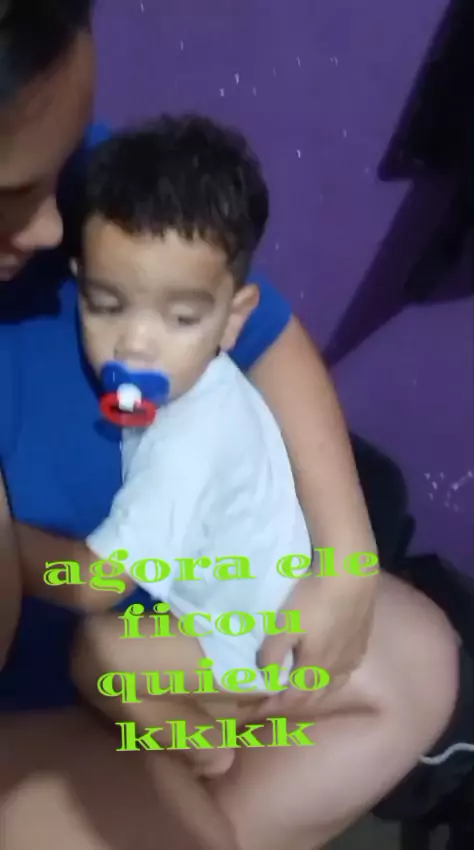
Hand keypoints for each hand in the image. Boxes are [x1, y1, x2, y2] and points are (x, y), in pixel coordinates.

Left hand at [258, 574, 377, 711]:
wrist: (350, 575)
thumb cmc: (313, 599)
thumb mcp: (285, 624)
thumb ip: (272, 653)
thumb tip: (266, 676)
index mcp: (315, 668)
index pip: (294, 698)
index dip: (277, 706)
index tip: (260, 707)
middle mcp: (336, 669)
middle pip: (315, 696)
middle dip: (296, 702)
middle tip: (279, 699)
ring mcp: (353, 656)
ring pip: (335, 685)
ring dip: (317, 691)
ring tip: (305, 687)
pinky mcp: (363, 641)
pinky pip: (348, 669)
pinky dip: (334, 676)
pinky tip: (332, 665)